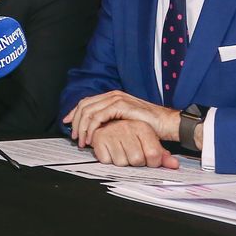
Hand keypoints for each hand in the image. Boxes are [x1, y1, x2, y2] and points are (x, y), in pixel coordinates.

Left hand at [63, 90, 178, 148]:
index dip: (74, 113)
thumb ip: (111, 121)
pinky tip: (92, 138)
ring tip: (83, 141)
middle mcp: (113, 95)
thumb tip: (96, 129)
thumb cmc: (149, 125)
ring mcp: (117, 99)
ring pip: (88, 111)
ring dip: (82, 127)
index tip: (67, 124)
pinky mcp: (121, 106)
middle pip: (84, 105)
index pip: (86, 102)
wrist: (167, 123)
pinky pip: (98, 117)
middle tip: (75, 137)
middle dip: (75, 122)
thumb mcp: (126, 122)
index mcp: (113, 96)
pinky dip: (92, 128)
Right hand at [89, 121, 178, 168]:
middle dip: (135, 163)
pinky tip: (110, 151)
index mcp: (142, 128)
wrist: (110, 122)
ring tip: (120, 151)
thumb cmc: (132, 134)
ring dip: (121, 161)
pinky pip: (106, 160)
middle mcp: (127, 127)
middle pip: (137, 160)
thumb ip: (163, 155)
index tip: (148, 160)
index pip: (153, 155)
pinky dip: (108, 159)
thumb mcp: (150, 141)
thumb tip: (174, 165)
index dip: (152, 163)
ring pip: (121, 162)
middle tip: (132, 155)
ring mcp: (112, 132)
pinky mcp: (98, 138)